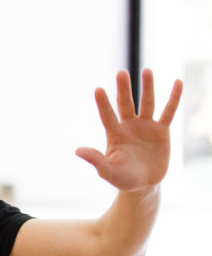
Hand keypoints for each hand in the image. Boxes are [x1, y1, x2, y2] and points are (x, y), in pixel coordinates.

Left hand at [76, 69, 182, 191]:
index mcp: (115, 134)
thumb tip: (77, 151)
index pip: (107, 116)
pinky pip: (168, 112)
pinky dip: (173, 98)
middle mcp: (129, 126)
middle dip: (123, 89)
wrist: (143, 184)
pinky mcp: (161, 131)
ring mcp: (145, 127)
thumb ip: (96, 160)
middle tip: (121, 73)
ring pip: (147, 103)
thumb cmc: (123, 179)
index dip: (103, 104)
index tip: (98, 89)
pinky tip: (177, 82)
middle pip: (125, 104)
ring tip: (147, 71)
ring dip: (147, 88)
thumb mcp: (109, 172)